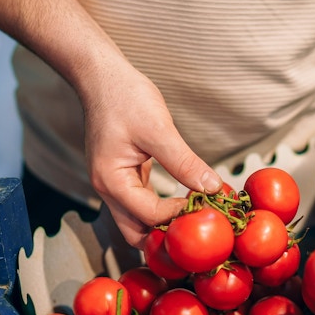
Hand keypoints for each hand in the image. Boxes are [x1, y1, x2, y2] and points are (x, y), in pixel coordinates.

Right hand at [80, 66, 222, 247]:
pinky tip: (183, 202)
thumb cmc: (125, 98)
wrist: (102, 77)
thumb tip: (213, 187)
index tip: (206, 204)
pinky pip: (141, 203)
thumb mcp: (159, 130)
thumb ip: (185, 162)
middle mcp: (107, 189)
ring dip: (162, 225)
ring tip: (193, 218)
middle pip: (136, 233)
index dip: (178, 214)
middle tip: (196, 229)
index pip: (148, 215)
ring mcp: (114, 184)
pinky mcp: (123, 176)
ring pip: (137, 221)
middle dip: (164, 237)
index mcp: (111, 181)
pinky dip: (160, 208)